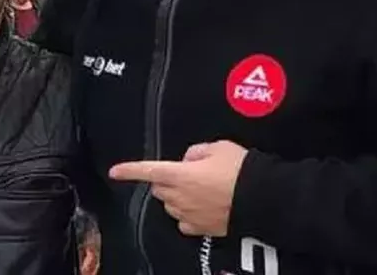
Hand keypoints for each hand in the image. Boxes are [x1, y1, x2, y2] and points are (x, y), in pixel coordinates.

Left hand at [109, 140, 247, 236]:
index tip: (114, 172)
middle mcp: (180, 196)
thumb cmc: (239, 169)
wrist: (262, 199)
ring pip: (169, 204)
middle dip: (165, 179)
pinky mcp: (201, 229)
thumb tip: (189, 160)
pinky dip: (186, 213)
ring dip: (175, 195)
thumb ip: (196, 151)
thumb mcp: (218, 147)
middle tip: (186, 171)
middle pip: (159, 188)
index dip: (129, 170)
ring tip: (198, 187)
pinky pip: (183, 221)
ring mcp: (189, 215)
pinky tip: (200, 206)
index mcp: (180, 174)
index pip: (148, 170)